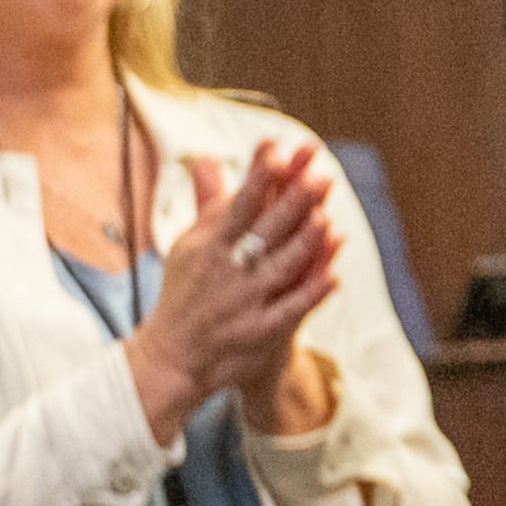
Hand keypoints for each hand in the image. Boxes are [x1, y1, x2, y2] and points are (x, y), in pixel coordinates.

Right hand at [123, 146, 342, 448]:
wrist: (169, 358)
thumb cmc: (185, 291)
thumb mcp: (191, 246)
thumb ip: (209, 202)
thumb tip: (205, 155)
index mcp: (210, 245)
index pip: (239, 204)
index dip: (260, 176)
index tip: (279, 147)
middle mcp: (226, 271)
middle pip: (265, 231)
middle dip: (293, 201)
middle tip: (322, 173)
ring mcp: (243, 302)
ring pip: (279, 267)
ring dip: (305, 243)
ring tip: (328, 217)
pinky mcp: (258, 332)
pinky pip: (289, 309)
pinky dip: (311, 293)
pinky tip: (336, 275)